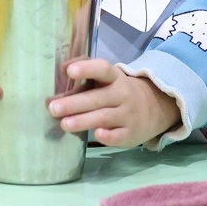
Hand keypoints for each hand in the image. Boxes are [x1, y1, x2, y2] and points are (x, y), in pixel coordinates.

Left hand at [49, 59, 180, 148]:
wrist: (154, 107)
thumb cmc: (117, 91)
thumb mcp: (106, 79)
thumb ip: (84, 76)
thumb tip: (58, 75)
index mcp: (114, 77)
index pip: (102, 69)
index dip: (86, 69)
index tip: (69, 71)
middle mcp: (122, 94)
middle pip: (97, 98)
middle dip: (74, 103)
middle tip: (53, 107)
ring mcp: (127, 115)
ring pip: (104, 117)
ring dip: (83, 121)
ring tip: (64, 124)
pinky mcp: (129, 134)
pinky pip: (119, 136)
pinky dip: (108, 136)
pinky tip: (96, 135)